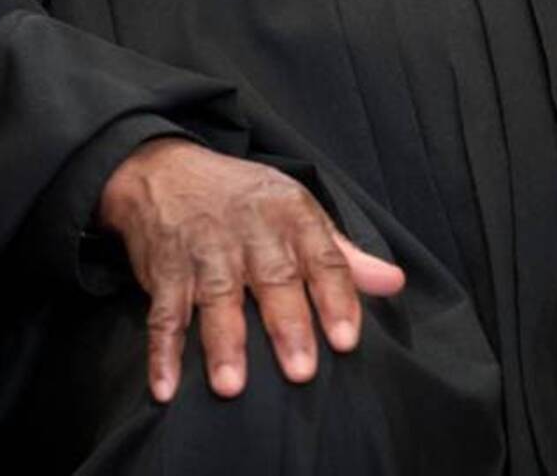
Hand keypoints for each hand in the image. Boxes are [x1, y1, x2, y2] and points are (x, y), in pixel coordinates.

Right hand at [98, 139, 404, 401]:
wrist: (168, 169)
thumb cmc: (245, 199)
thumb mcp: (297, 211)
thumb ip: (343, 255)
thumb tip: (394, 283)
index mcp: (290, 215)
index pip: (321, 257)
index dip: (336, 298)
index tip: (347, 339)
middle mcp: (250, 231)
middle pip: (273, 278)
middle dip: (287, 324)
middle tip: (300, 370)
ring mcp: (204, 249)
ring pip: (217, 297)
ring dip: (223, 341)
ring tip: (231, 386)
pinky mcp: (164, 270)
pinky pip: (163, 312)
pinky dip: (162, 350)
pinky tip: (165, 388)